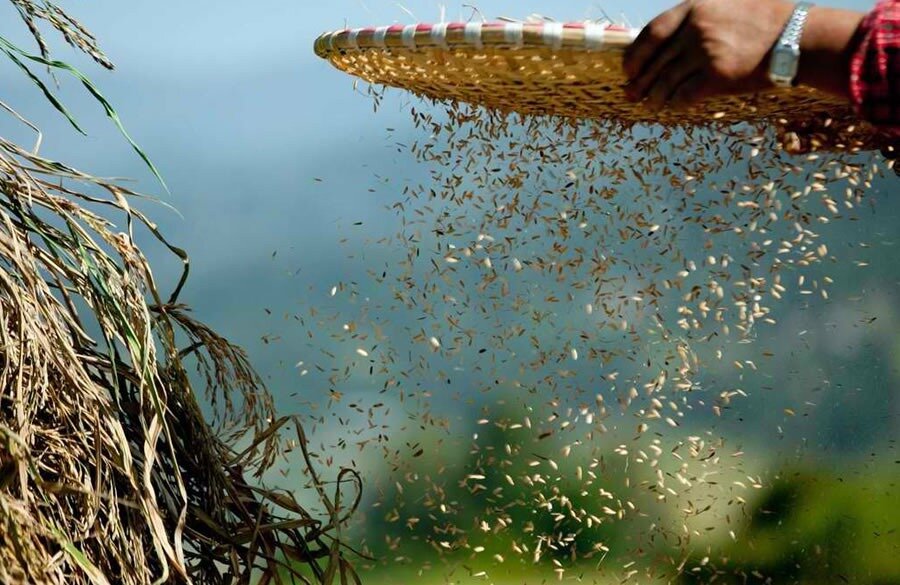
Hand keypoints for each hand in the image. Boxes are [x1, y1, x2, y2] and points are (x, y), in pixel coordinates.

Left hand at [623, 0, 795, 108]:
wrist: (796, 37)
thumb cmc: (764, 20)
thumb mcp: (726, 3)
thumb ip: (697, 16)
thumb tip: (666, 41)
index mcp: (694, 8)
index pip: (651, 34)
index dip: (635, 55)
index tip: (628, 68)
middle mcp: (695, 30)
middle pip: (655, 61)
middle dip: (639, 80)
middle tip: (630, 92)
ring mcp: (705, 54)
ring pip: (666, 81)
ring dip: (654, 96)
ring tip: (648, 103)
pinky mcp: (717, 77)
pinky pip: (684, 95)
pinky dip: (675, 103)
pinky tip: (672, 106)